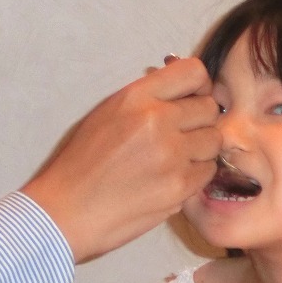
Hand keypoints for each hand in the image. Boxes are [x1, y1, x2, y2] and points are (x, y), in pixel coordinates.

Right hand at [22, 56, 219, 261]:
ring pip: (214, 141)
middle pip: (210, 108)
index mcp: (136, 97)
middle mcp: (157, 120)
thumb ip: (147, 98)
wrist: (67, 210)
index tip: (191, 99)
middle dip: (199, 120)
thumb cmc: (82, 163)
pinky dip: (195, 175)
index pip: (194, 72)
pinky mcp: (179, 186)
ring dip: (200, 150)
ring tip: (173, 159)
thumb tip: (184, 91)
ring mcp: (172, 154)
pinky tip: (170, 179)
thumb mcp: (108, 113)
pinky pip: (208, 171)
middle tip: (181, 135)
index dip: (198, 87)